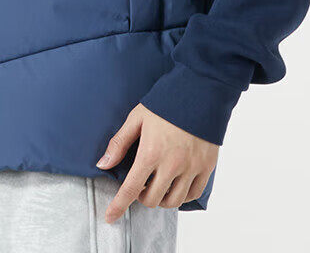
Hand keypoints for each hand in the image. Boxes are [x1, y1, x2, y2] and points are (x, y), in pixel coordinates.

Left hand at [97, 104, 218, 220]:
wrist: (199, 91)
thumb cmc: (165, 103)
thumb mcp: (137, 118)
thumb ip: (119, 143)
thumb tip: (103, 164)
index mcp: (151, 152)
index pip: (131, 189)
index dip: (118, 206)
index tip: (110, 217)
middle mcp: (172, 165)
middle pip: (151, 199)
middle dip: (141, 196)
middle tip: (140, 184)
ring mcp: (191, 168)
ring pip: (172, 201)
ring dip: (160, 198)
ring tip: (157, 184)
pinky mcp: (206, 167)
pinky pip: (192, 194)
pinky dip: (181, 195)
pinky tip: (175, 184)